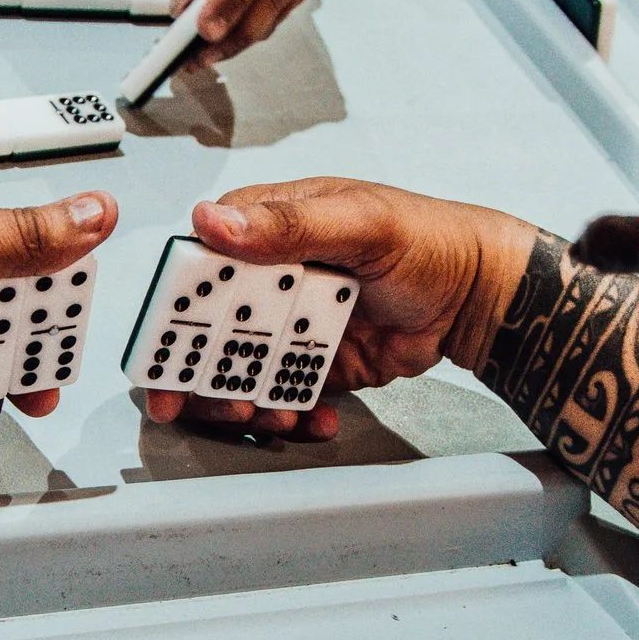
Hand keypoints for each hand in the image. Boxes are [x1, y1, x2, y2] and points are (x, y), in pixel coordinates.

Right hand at [143, 179, 534, 439]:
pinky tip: (315, 420)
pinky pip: (282, 394)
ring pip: (238, 370)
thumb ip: (287, 224)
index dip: (171, 311)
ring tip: (270, 417)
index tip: (159, 353)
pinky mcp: (312, 363)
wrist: (478, 296)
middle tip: (219, 404)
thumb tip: (213, 219)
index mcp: (267, 230)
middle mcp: (268, 278)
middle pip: (206, 329)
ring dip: (244, 402)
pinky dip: (290, 415)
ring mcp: (288, 324)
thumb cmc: (428, 240)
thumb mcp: (359, 222)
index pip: (199, 267)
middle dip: (200, 375)